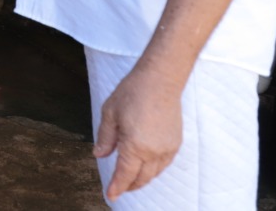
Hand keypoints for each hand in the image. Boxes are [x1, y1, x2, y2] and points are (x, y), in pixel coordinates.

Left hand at [93, 67, 183, 200]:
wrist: (160, 80)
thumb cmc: (133, 93)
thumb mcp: (110, 113)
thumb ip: (105, 138)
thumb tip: (99, 155)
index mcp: (135, 146)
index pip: (125, 174)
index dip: (117, 187)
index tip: (111, 195)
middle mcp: (154, 151)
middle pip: (141, 178)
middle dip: (129, 186)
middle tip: (118, 189)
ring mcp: (167, 148)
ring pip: (154, 173)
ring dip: (142, 179)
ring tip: (130, 180)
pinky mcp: (176, 143)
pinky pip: (164, 164)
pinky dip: (153, 170)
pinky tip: (145, 167)